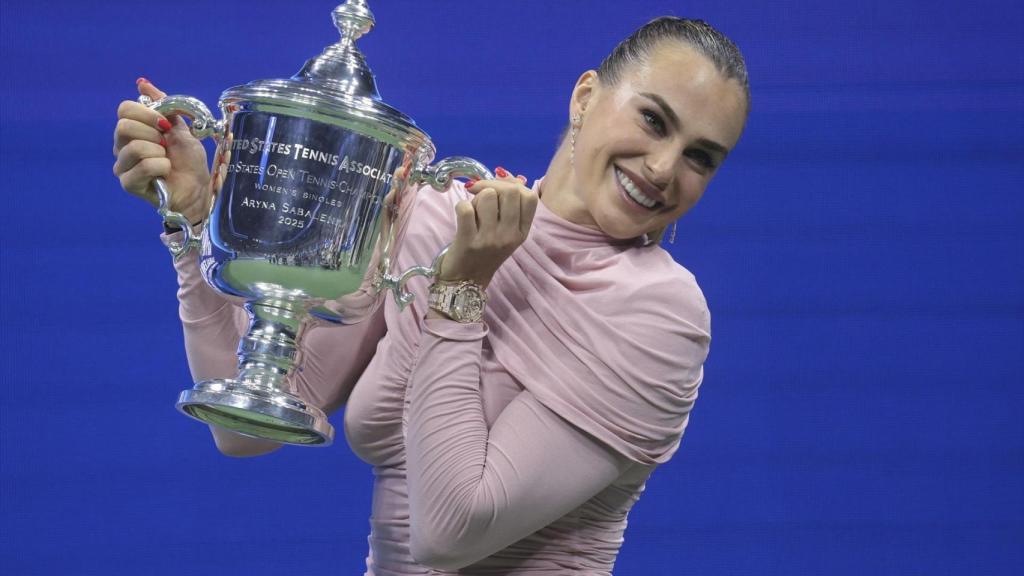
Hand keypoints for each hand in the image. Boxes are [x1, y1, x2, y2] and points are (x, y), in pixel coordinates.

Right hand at [112, 78, 210, 224]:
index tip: (166, 125)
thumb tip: (142, 82)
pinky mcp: (128, 184)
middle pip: (124, 126)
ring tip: (167, 161)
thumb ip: (163, 105)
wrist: (198, 188)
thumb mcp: (180, 128)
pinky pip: (144, 166)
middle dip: (153, 134)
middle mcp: (121, 146)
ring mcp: (122, 166)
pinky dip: (162, 167)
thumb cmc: (189, 161)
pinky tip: (166, 173)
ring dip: (160, 153)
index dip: (148, 114)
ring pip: (135, 148)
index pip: (124, 109)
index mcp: (132, 130)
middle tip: (165, 145)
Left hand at [438, 167, 537, 287]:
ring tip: (473, 211)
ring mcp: (490, 239)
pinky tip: (462, 217)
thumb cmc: (485, 252)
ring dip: (476, 198)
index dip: (512, 185)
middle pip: (510, 191)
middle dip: (492, 186)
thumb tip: (507, 175)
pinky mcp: (469, 241)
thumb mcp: (506, 232)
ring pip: (487, 196)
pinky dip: (461, 206)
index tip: (498, 189)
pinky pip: (466, 208)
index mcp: (522, 232)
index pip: (529, 196)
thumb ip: (509, 205)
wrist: (466, 281)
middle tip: (480, 196)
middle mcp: (509, 235)